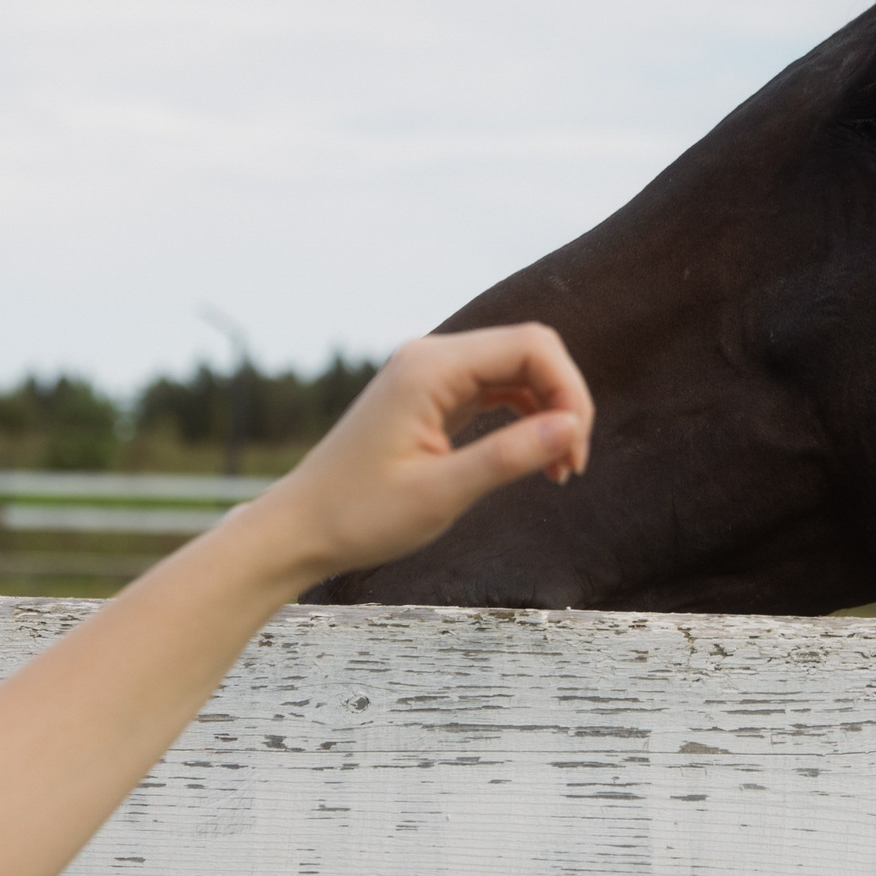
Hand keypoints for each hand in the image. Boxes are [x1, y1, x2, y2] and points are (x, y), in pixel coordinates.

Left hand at [261, 324, 592, 580]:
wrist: (300, 529)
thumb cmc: (359, 515)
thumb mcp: (441, 494)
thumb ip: (509, 456)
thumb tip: (571, 428)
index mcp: (430, 368)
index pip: (531, 347)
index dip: (568, 391)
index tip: (575, 450)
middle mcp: (430, 358)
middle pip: (528, 351)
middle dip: (564, 400)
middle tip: (571, 464)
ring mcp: (429, 376)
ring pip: (515, 370)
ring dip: (547, 411)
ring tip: (558, 470)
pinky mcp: (429, 398)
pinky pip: (493, 390)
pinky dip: (522, 419)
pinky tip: (533, 459)